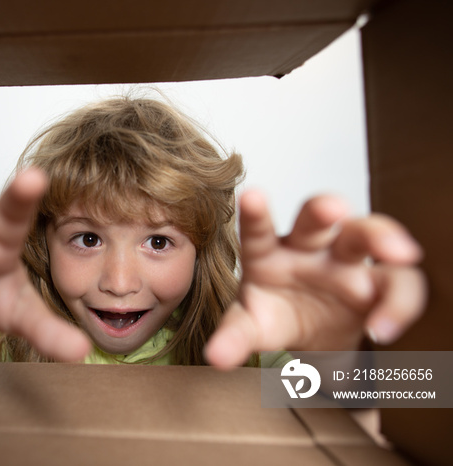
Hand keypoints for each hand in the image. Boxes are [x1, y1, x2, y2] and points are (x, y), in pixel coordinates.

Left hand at [205, 190, 426, 368]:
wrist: (313, 337)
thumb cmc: (275, 316)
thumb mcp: (252, 328)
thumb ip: (235, 337)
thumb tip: (216, 357)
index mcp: (267, 253)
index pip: (258, 230)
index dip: (255, 214)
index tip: (251, 196)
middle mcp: (307, 247)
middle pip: (317, 216)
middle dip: (325, 208)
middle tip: (333, 208)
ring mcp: (345, 260)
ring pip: (367, 233)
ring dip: (384, 238)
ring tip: (400, 254)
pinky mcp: (379, 282)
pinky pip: (400, 282)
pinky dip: (398, 304)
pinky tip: (383, 328)